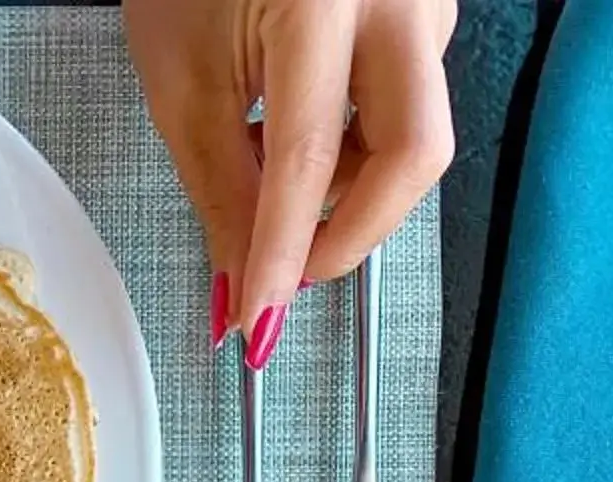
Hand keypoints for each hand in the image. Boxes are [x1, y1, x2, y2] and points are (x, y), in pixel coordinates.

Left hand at [123, 0, 454, 364]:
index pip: (309, 158)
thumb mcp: (185, 84)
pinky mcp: (427, 16)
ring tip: (269, 177)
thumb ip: (219, 190)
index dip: (283, 254)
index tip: (259, 318)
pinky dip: (353, 153)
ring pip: (413, 138)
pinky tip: (298, 139)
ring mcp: (426, 3)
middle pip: (414, 154)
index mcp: (323, 1)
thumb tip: (240, 287)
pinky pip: (405, 112)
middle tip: (290, 272)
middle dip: (350, 232)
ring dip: (344, 190)